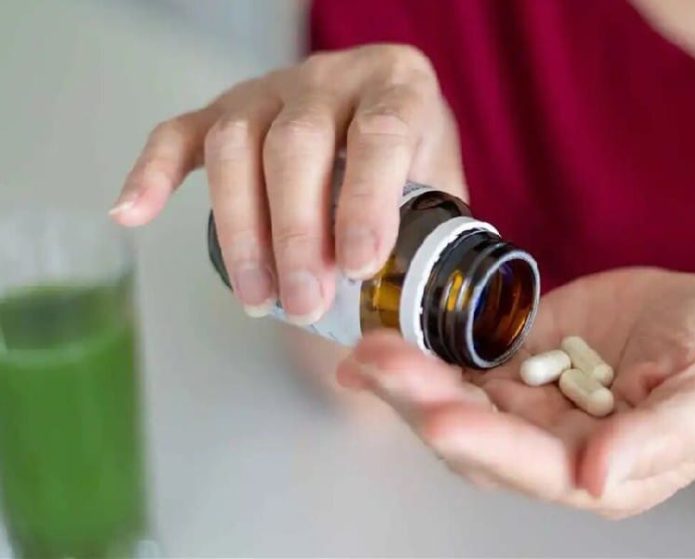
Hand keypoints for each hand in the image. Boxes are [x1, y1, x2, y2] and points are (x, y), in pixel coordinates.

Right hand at [110, 44, 464, 321]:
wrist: (388, 116)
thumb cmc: (417, 165)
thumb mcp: (443, 194)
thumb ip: (433, 252)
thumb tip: (400, 351)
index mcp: (400, 88)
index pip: (380, 135)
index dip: (366, 201)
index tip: (358, 265)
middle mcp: (333, 77)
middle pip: (298, 144)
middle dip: (297, 232)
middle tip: (304, 303)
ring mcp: (273, 88)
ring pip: (238, 143)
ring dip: (242, 228)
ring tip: (258, 299)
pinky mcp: (225, 107)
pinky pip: (181, 131)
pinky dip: (153, 171)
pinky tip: (134, 213)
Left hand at [337, 268, 694, 517]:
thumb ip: (657, 438)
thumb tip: (598, 477)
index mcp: (603, 467)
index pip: (536, 466)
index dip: (488, 444)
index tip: (441, 416)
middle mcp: (554, 445)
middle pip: (478, 437)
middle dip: (423, 402)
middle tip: (381, 362)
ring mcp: (529, 405)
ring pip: (456, 402)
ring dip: (408, 381)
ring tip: (369, 348)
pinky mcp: (514, 363)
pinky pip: (458, 366)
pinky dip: (415, 358)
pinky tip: (373, 348)